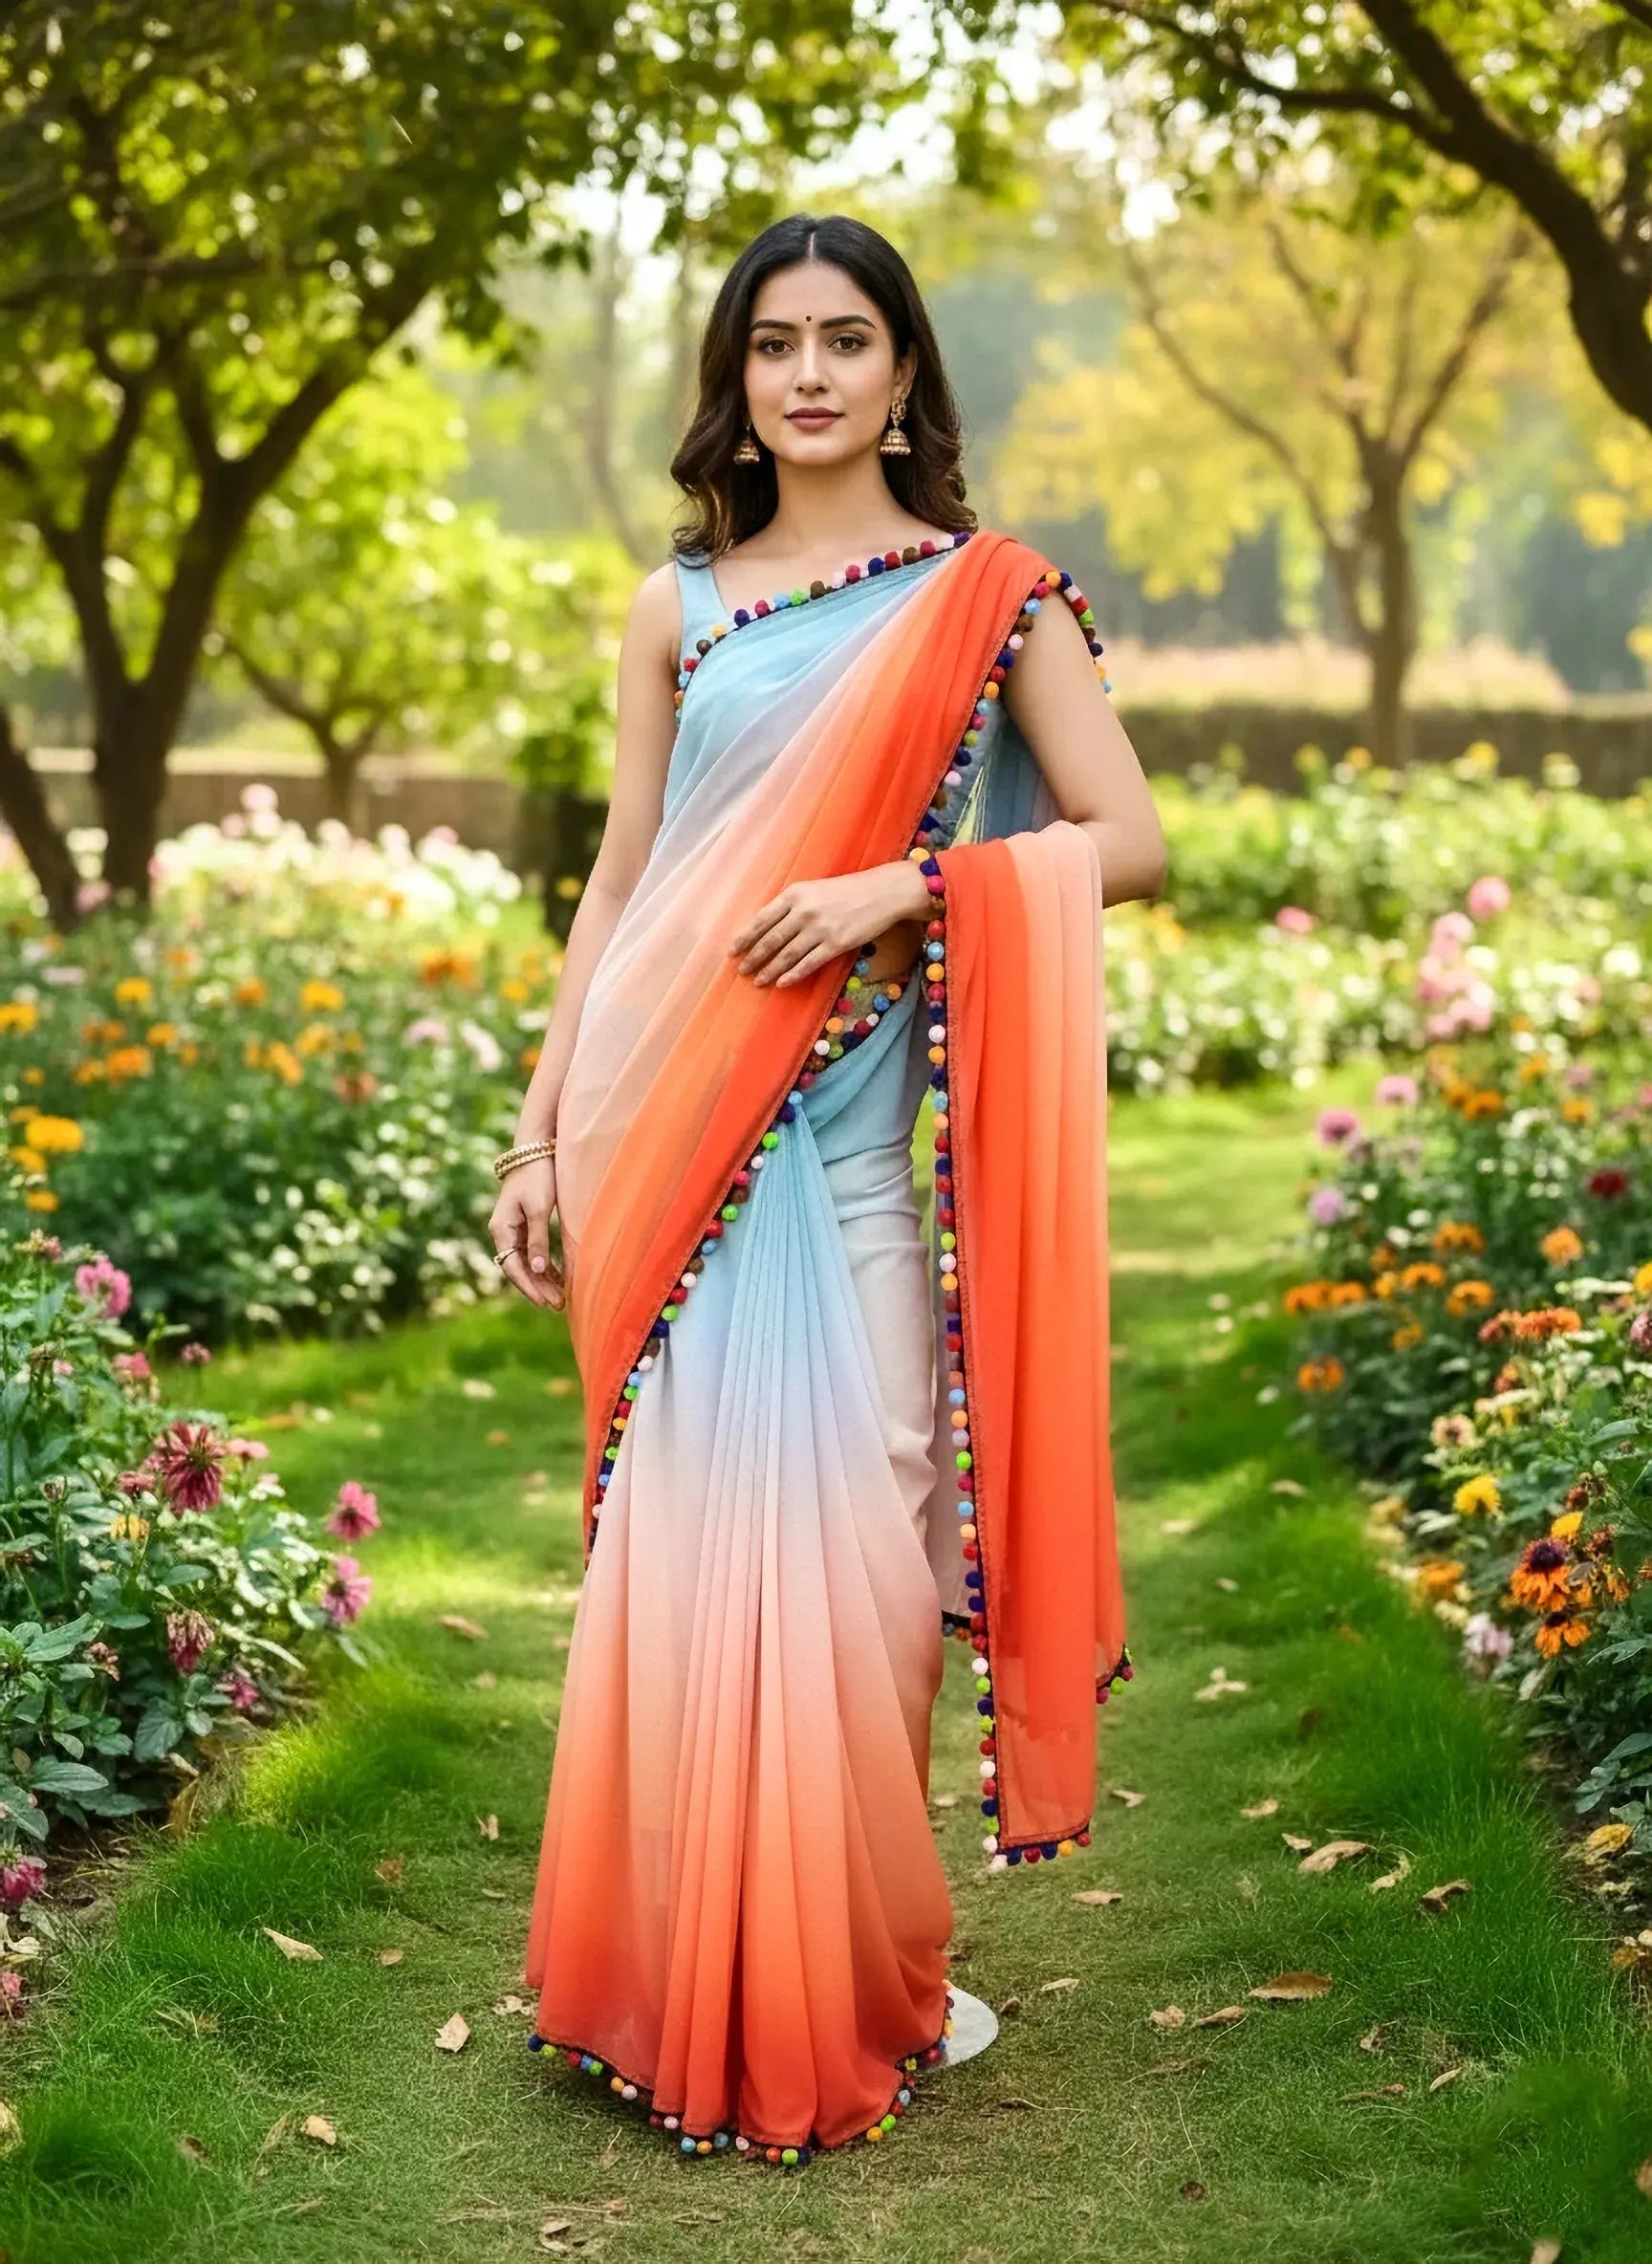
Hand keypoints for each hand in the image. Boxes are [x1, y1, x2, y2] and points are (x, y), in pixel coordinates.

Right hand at [488, 1156, 564, 1310]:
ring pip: (526, 1262)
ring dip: (542, 1280)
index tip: (545, 1302)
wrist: (535, 1150)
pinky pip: (532, 1252)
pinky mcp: (524, 1225)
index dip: (529, 1287)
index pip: (512, 1267)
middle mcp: (503, 1232)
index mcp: (501, 1229)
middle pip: (519, 1268)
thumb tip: (538, 1269)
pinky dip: (545, 1266)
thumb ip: (538, 1240)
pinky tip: (558, 1278)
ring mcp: (513, 1229)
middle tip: (558, 1305)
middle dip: (538, 1288)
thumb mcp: (539, 1209)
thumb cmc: (538, 1177)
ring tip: (560, 1298)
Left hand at [728, 863, 928, 987]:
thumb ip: (792, 905)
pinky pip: (808, 964)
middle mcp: (804, 911)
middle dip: (753, 958)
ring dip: (769, 970)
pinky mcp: (836, 944)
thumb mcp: (814, 889)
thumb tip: (768, 929)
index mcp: (795, 894)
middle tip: (742, 971)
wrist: (882, 892)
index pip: (762, 919)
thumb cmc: (847, 890)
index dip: (745, 937)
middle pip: (771, 940)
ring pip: (786, 955)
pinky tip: (782, 983)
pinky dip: (793, 975)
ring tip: (758, 981)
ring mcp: (820, 929)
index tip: (732, 951)